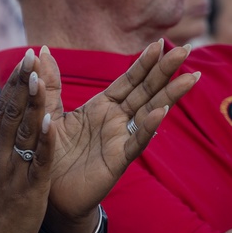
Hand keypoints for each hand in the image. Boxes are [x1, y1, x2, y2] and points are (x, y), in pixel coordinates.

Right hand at [0, 49, 55, 232]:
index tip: (25, 59)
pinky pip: (37, 161)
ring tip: (39, 78)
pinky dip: (43, 141)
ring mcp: (12, 170)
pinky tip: (49, 121)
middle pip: (11, 112)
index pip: (1, 106)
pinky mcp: (29, 188)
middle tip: (32, 57)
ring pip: (23, 131)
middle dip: (23, 84)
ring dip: (32, 104)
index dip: (14, 82)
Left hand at [39, 41, 198, 232]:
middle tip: (186, 50)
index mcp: (102, 107)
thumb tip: (41, 50)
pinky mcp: (117, 160)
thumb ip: (48, 84)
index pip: (128, 80)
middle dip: (165, 71)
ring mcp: (120, 139)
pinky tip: (163, 113)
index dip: (144, 63)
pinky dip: (149, 128)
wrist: (46, 190)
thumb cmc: (49, 152)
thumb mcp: (47, 113)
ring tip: (190, 77)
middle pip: (146, 91)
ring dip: (170, 96)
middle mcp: (116, 120)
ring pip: (150, 113)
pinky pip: (136, 142)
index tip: (159, 42)